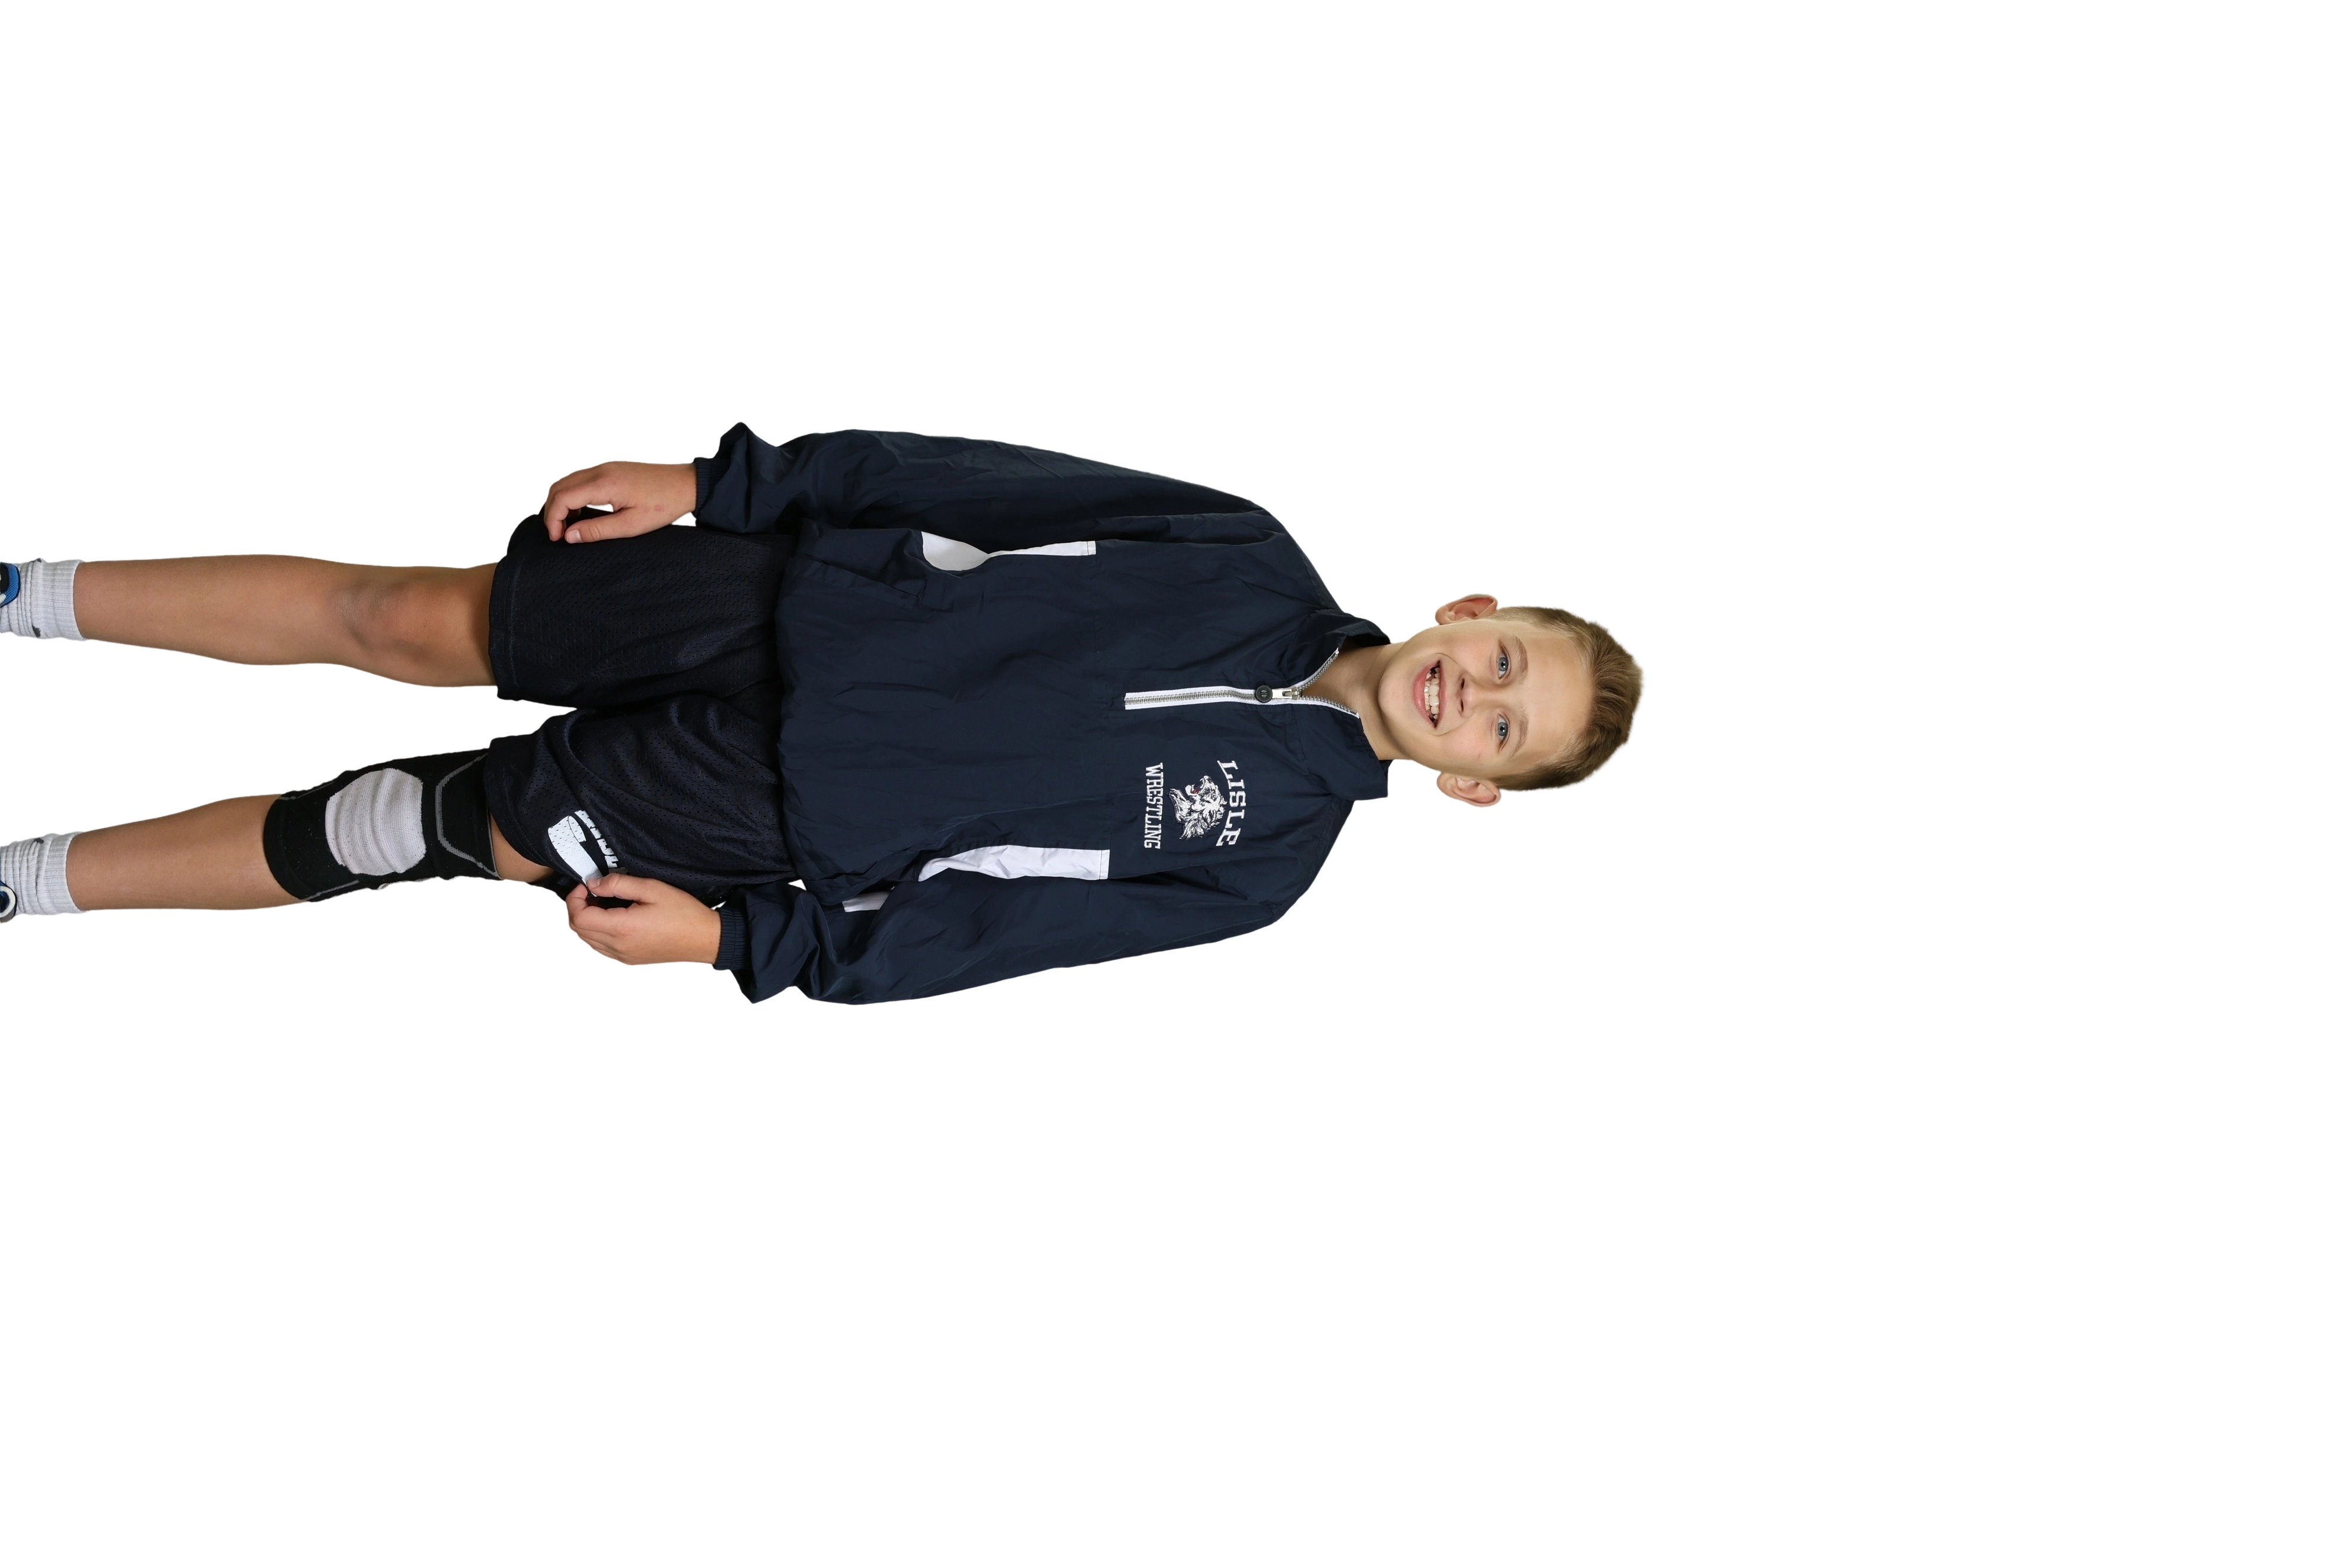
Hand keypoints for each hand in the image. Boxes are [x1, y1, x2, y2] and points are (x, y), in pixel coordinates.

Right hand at [543, 459, 698, 544]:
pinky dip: (572, 494)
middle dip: (551, 511)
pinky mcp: (610, 468)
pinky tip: (581, 512)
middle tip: (558, 534)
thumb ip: (597, 530)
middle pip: (558, 486)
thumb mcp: (630, 526)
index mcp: (603, 483)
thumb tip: (569, 536)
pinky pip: (580, 478)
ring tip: (568, 525)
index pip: (561, 497)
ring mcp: (604, 466)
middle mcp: (599, 470)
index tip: (558, 538)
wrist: (686, 484)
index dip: (552, 519)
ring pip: (567, 480)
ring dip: (561, 501)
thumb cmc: (663, 506)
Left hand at [564, 873, 722, 967]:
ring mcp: (623, 957)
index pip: (579, 918)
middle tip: (591, 892)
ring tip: (600, 905)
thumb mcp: (653, 889)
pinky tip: (610, 920)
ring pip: (587, 942)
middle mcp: (618, 947)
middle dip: (577, 909)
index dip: (575, 899)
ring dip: (585, 922)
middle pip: (578, 931)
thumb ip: (619, 884)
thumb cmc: (683, 912)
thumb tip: (594, 883)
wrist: (705, 939)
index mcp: (622, 929)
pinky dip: (596, 934)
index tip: (587, 885)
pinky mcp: (629, 961)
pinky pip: (600, 949)